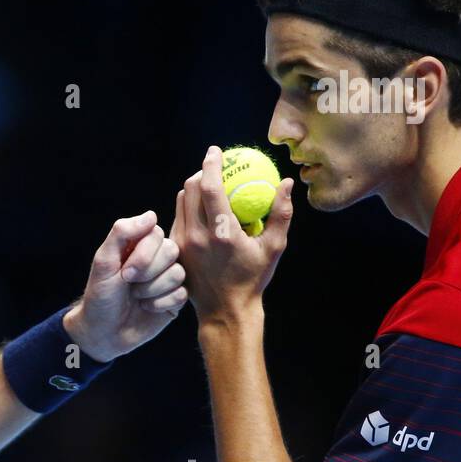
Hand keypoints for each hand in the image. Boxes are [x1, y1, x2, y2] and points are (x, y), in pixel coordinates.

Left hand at [62, 211, 187, 361]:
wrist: (103, 332)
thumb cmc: (100, 295)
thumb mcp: (104, 261)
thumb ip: (122, 233)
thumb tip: (151, 215)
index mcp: (139, 244)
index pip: (156, 233)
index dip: (143, 253)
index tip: (124, 272)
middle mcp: (158, 258)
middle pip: (171, 251)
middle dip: (147, 273)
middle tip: (129, 284)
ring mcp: (168, 278)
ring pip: (178, 273)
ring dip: (152, 290)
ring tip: (136, 297)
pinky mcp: (176, 299)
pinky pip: (182, 294)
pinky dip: (160, 303)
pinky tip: (147, 308)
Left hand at [169, 145, 293, 322]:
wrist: (225, 310)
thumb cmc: (253, 278)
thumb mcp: (274, 248)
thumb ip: (281, 213)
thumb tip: (285, 182)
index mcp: (222, 233)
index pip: (209, 188)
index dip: (210, 164)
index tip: (216, 151)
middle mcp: (197, 236)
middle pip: (190, 189)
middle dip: (200, 172)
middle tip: (214, 168)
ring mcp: (181, 243)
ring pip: (180, 201)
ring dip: (192, 188)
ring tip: (208, 186)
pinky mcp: (174, 249)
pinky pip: (177, 217)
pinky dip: (187, 206)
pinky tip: (201, 208)